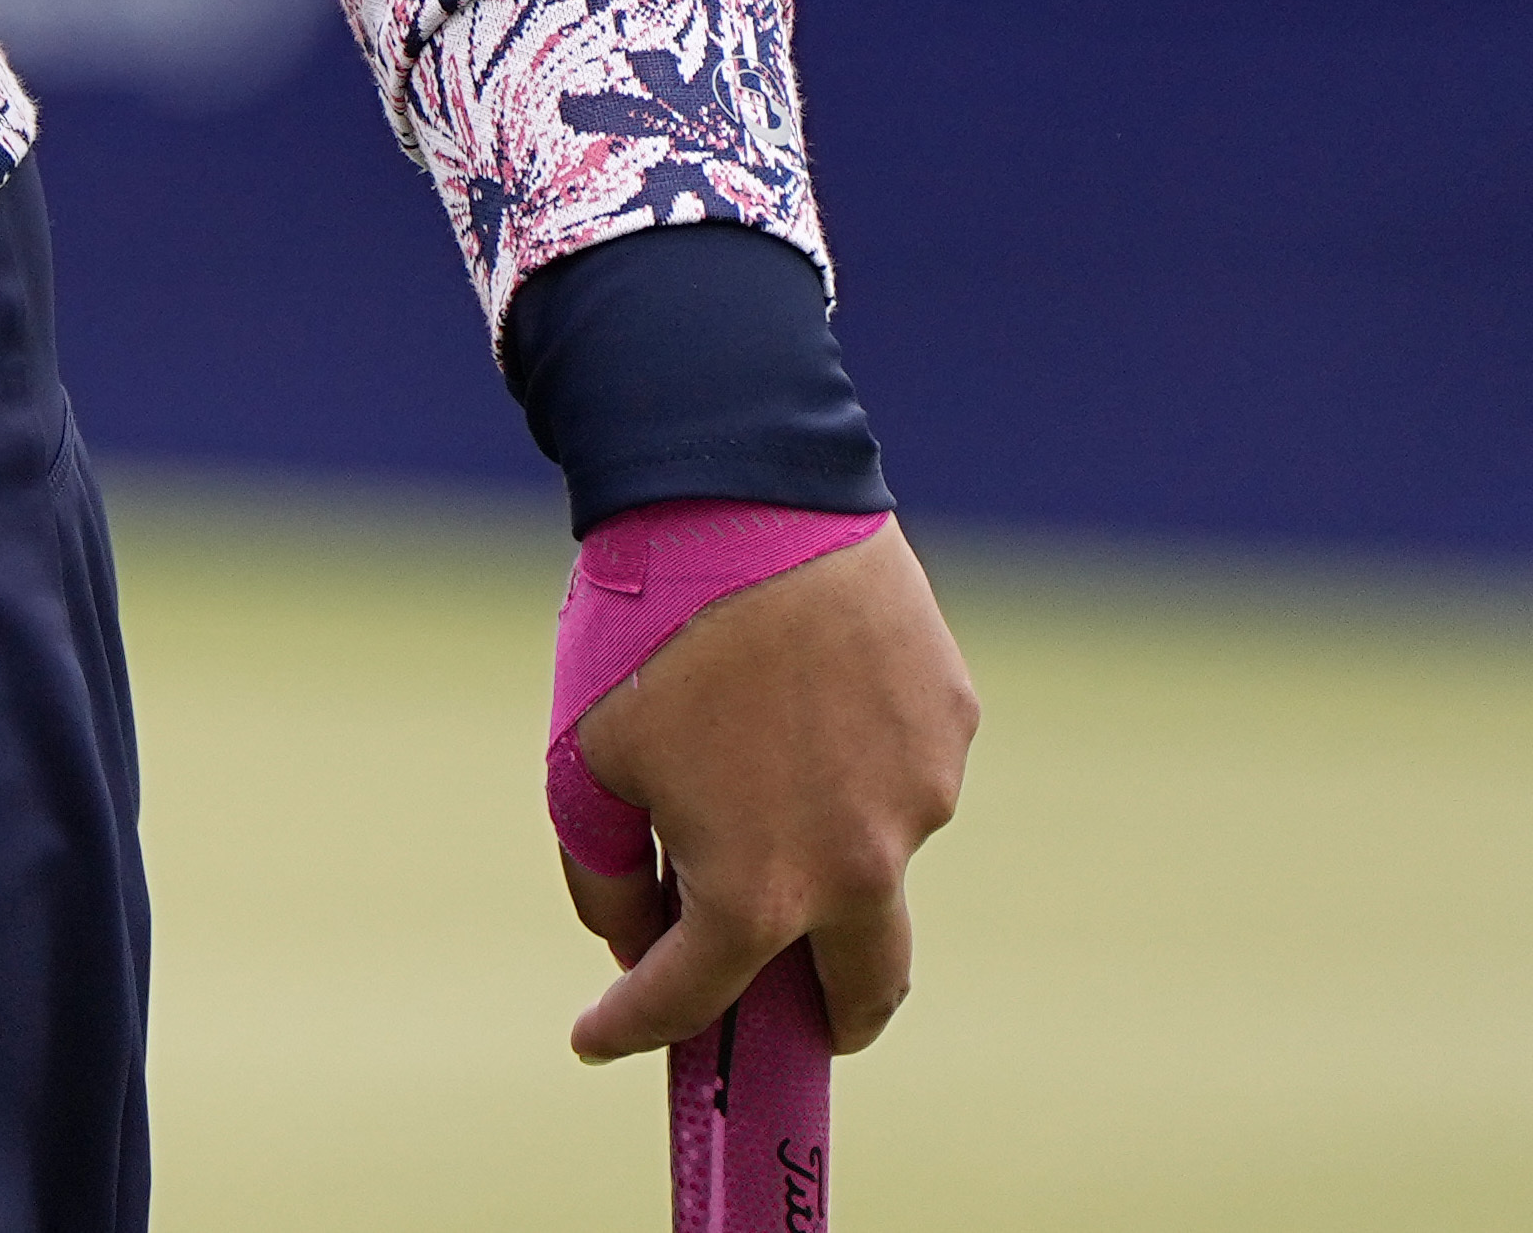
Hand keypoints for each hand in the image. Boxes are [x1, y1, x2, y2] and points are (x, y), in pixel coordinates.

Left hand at [559, 521, 976, 1062]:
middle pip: (862, 991)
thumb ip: (604, 879)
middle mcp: (859, 865)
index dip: (634, 1027)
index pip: (693, 1001)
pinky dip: (858, 764)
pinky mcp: (953, 724)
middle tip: (800, 1023)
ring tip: (763, 760)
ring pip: (877, 858)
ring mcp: (922, 796)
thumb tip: (638, 940)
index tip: (598, 1040)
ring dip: (831, 850)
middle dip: (827, 1021)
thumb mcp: (579, 767)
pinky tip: (810, 696)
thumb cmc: (644, 635)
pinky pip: (903, 771)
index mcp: (758, 894)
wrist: (739, 492)